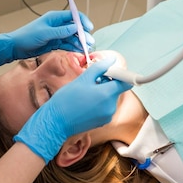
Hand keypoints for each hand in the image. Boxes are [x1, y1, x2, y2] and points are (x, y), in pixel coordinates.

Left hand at [0, 10, 93, 68]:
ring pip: (72, 37)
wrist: (15, 47)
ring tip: (87, 49)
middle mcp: (57, 25)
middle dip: (83, 34)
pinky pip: (67, 44)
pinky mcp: (54, 43)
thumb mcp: (45, 33)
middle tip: (90, 42)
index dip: (83, 21)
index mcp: (55, 18)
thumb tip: (75, 28)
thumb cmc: (26, 37)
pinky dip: (73, 47)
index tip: (89, 28)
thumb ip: (61, 31)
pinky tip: (79, 50)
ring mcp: (56, 34)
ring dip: (80, 42)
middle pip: (75, 28)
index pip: (73, 16)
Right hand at [13, 56, 131, 162]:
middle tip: (91, 80)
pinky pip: (105, 107)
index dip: (120, 74)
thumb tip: (112, 60)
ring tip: (85, 92)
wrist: (56, 121)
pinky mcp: (102, 122)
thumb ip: (100, 67)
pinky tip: (85, 101)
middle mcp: (111, 107)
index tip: (111, 71)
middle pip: (116, 89)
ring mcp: (107, 116)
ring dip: (102, 92)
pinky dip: (99, 102)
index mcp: (107, 94)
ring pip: (110, 98)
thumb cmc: (67, 100)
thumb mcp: (83, 79)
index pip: (126, 82)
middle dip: (107, 82)